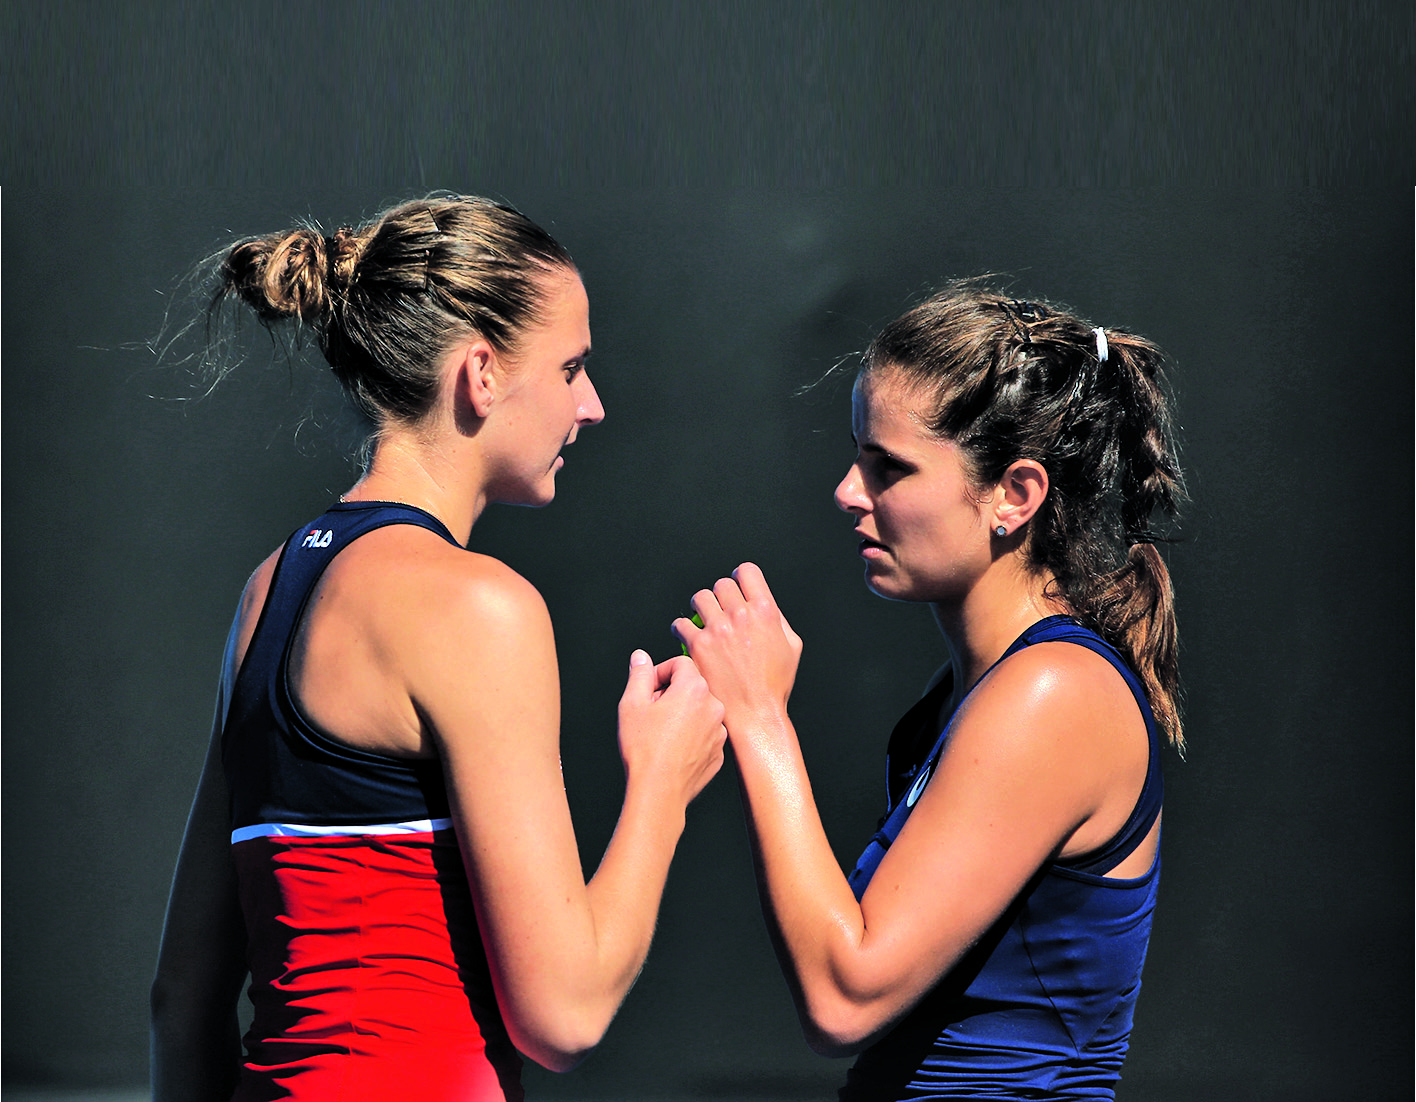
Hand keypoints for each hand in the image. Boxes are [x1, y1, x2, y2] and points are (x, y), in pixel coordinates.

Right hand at [617, 650, 725, 805]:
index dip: (659, 672)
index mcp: (694, 689)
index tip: (648, 690)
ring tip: (661, 733)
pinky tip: (673, 749)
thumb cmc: (644, 748)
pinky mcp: (719, 751)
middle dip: (670, 693)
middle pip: (691, 686)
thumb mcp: (632, 704)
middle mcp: (714, 706)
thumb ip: (639, 674)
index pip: (680, 663)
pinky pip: (705, 733)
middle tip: (651, 713)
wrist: (659, 791)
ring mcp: (719, 730)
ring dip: (682, 714)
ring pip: (699, 710)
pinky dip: (691, 735)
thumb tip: (641, 657)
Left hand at [673, 563, 802, 725]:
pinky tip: (687, 636)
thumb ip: (778, 619)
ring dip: (700, 606)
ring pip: (699, 598)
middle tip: (719, 608)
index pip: (747, 572)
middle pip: (722, 584)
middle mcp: (741, 615)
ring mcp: (718, 629)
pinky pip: (681, 624)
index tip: (737, 586)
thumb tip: (763, 604)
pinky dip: (681, 628)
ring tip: (702, 618)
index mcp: (766, 611)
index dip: (741, 577)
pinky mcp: (698, 645)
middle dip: (721, 594)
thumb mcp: (791, 646)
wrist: (755, 712)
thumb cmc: (774, 683)